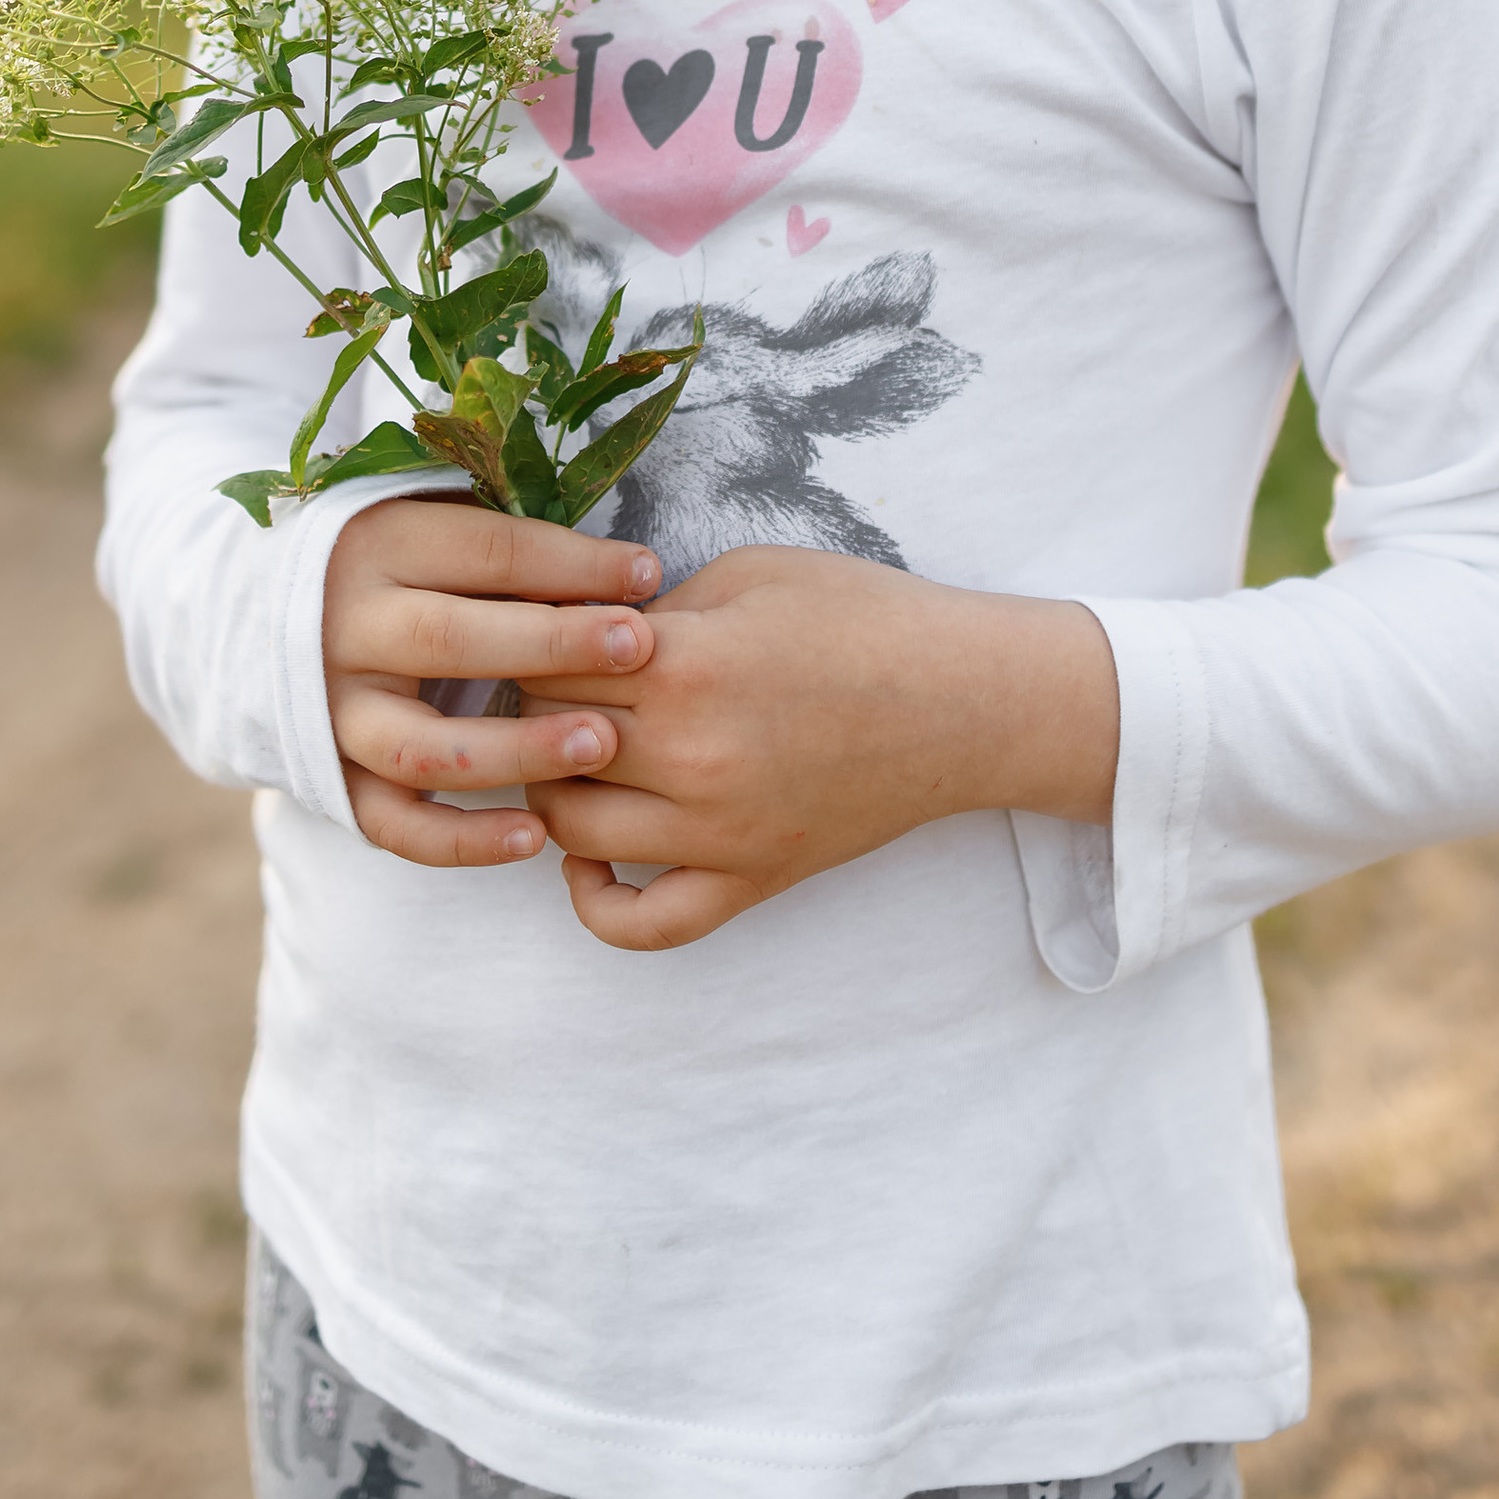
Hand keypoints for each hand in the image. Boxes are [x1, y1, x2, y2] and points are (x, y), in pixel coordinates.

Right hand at [322, 497, 661, 866]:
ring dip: (515, 752)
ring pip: (423, 746)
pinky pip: (396, 825)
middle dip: (551, 645)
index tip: (647, 577)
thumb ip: (519, 550)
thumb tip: (639, 575)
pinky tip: (534, 837)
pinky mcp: (335, 780)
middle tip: (636, 648)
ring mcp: (334, 715)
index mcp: (377, 548)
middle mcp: (344, 632)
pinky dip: (462, 840)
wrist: (269, 619)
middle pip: (448, 639)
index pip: (484, 554)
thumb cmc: (399, 566)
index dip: (570, 566)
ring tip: (600, 745)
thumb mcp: (441, 529)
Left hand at [518, 546, 1117, 952]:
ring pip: (569, 831)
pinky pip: (643, 926)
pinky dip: (596, 903)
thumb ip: (654, 607)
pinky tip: (591, 859)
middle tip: (552, 685)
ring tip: (571, 754)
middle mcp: (689, 756)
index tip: (546, 631)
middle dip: (535, 708)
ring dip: (551, 790)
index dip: (533, 640)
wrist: (966, 699)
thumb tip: (585, 637)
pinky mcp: (749, 879)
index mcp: (683, 665)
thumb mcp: (749, 573)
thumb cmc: (864, 617)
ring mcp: (717, 831)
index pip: (546, 661)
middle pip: (545, 742)